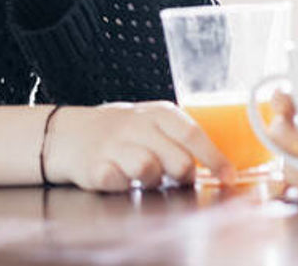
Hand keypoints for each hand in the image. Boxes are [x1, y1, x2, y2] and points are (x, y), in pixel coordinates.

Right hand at [44, 102, 235, 191]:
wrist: (68, 133)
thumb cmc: (121, 132)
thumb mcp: (152, 123)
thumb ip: (180, 139)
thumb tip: (219, 166)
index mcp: (158, 113)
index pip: (193, 134)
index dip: (215, 158)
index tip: (229, 176)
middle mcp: (136, 125)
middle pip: (177, 160)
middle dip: (183, 175)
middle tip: (173, 175)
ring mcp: (113, 145)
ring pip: (148, 171)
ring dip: (151, 180)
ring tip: (142, 175)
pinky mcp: (93, 166)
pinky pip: (118, 182)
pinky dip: (122, 185)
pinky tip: (118, 177)